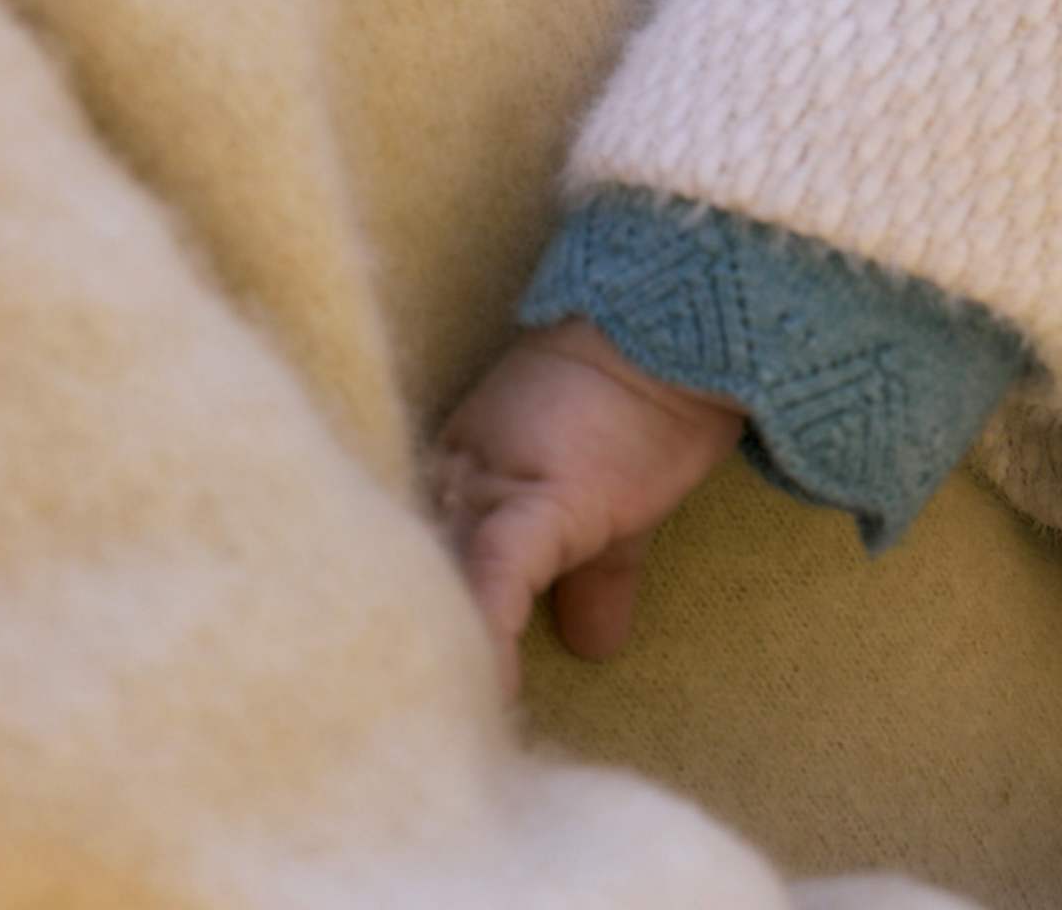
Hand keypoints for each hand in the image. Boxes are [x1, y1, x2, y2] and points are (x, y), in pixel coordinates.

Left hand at [431, 317, 743, 696]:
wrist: (676, 334)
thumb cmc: (647, 409)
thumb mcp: (613, 505)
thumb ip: (593, 573)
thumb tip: (596, 646)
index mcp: (458, 477)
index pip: (411, 559)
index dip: (407, 619)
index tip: (400, 684)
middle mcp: (450, 480)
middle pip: (403, 572)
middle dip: (399, 642)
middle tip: (385, 718)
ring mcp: (481, 485)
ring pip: (436, 581)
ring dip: (437, 649)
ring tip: (432, 727)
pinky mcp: (527, 500)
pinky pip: (492, 578)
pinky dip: (488, 634)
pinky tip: (494, 689)